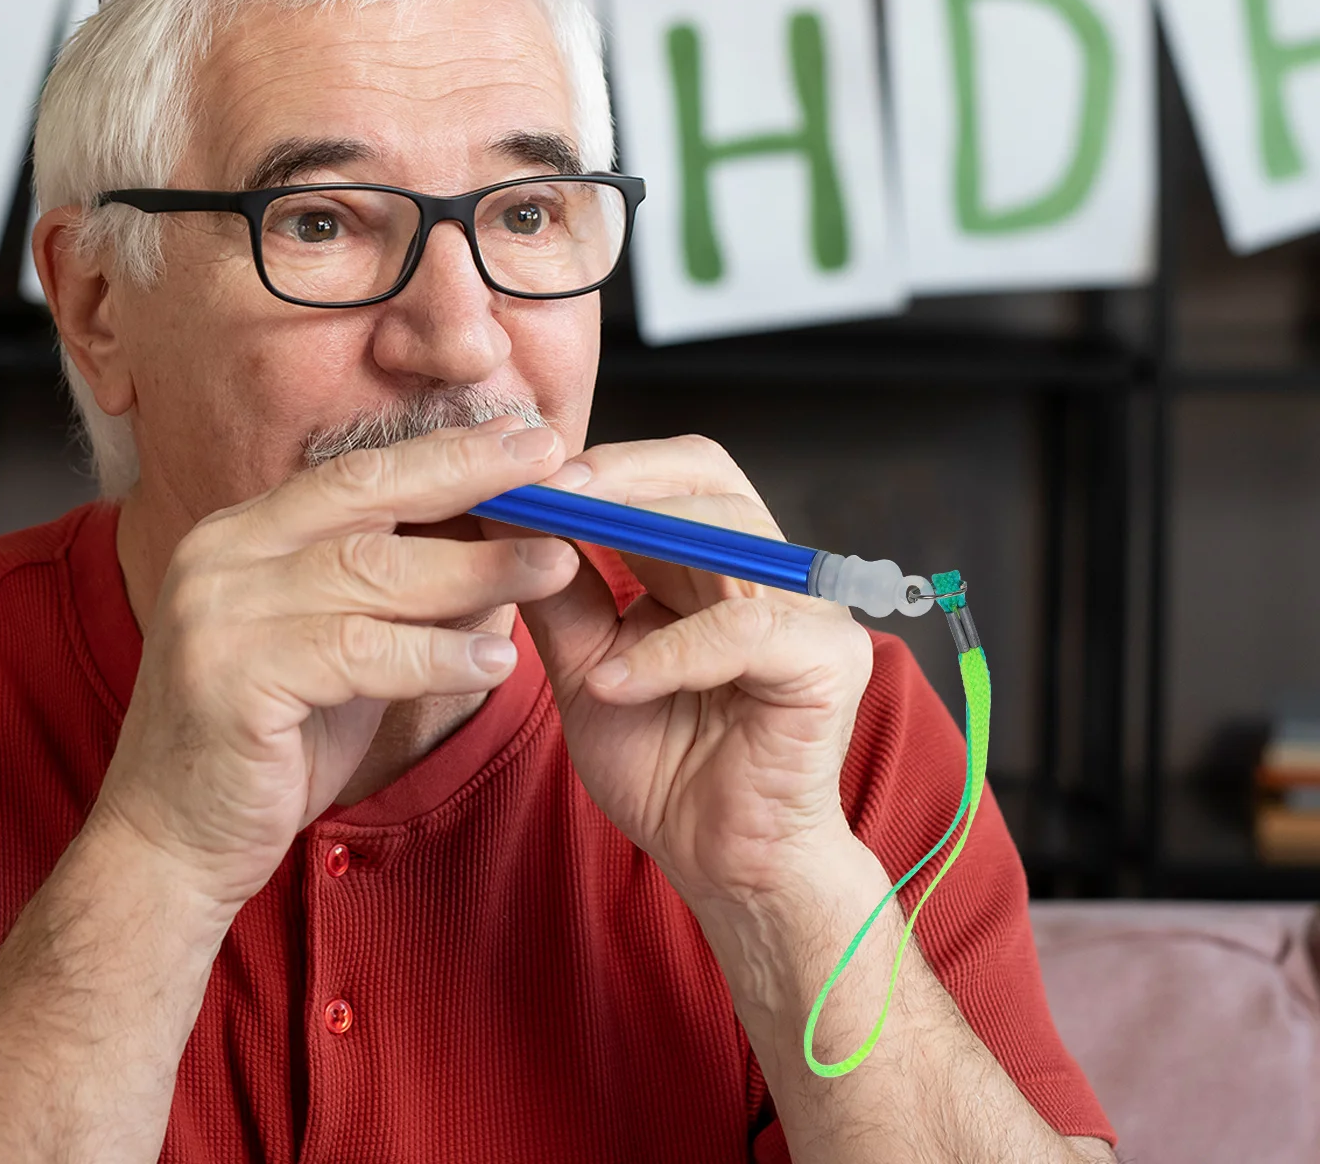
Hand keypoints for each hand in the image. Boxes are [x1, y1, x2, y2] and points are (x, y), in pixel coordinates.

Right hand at [90, 418, 580, 915]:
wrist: (172, 845)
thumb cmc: (269, 745)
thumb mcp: (344, 648)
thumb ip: (401, 592)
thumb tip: (506, 540)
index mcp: (245, 531)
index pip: (360, 471)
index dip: (447, 452)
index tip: (526, 438)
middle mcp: (221, 550)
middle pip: (365, 493)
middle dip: (468, 475)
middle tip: (552, 467)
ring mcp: (217, 610)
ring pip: (369, 569)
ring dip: (474, 568)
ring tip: (556, 565)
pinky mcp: (230, 676)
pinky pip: (357, 652)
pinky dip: (434, 654)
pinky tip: (495, 660)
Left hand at [517, 436, 873, 910]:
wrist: (723, 865)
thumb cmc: (664, 767)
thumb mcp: (586, 668)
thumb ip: (558, 594)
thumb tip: (500, 517)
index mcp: (713, 563)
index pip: (671, 472)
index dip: (603, 465)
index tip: (521, 478)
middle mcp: (767, 572)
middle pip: (708, 477)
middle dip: (621, 477)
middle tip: (548, 493)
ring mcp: (807, 610)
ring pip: (730, 535)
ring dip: (638, 545)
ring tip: (561, 562)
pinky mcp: (830, 661)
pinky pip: (745, 630)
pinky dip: (670, 652)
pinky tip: (614, 683)